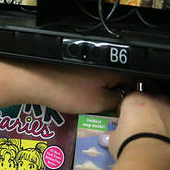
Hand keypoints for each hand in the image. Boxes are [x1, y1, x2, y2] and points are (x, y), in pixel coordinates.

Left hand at [3, 60, 129, 114]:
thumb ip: (118, 102)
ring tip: (92, 104)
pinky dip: (86, 86)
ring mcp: (86, 61)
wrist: (35, 81)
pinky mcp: (72, 64)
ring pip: (101, 77)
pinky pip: (87, 76)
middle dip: (116, 92)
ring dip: (101, 89)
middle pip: (118, 77)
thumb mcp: (99, 103)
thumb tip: (128, 101)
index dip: (133, 95)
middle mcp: (101, 61)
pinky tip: (78, 96)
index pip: (134, 80)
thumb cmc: (67, 92)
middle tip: (110, 108)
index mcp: (112, 68)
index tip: (128, 107)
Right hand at [108, 92, 169, 165]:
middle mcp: (159, 100)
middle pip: (155, 101)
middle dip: (152, 112)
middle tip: (148, 130)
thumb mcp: (113, 142)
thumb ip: (113, 136)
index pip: (130, 101)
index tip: (128, 124)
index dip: (129, 113)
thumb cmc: (130, 148)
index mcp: (135, 100)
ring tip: (167, 135)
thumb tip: (106, 138)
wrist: (154, 160)